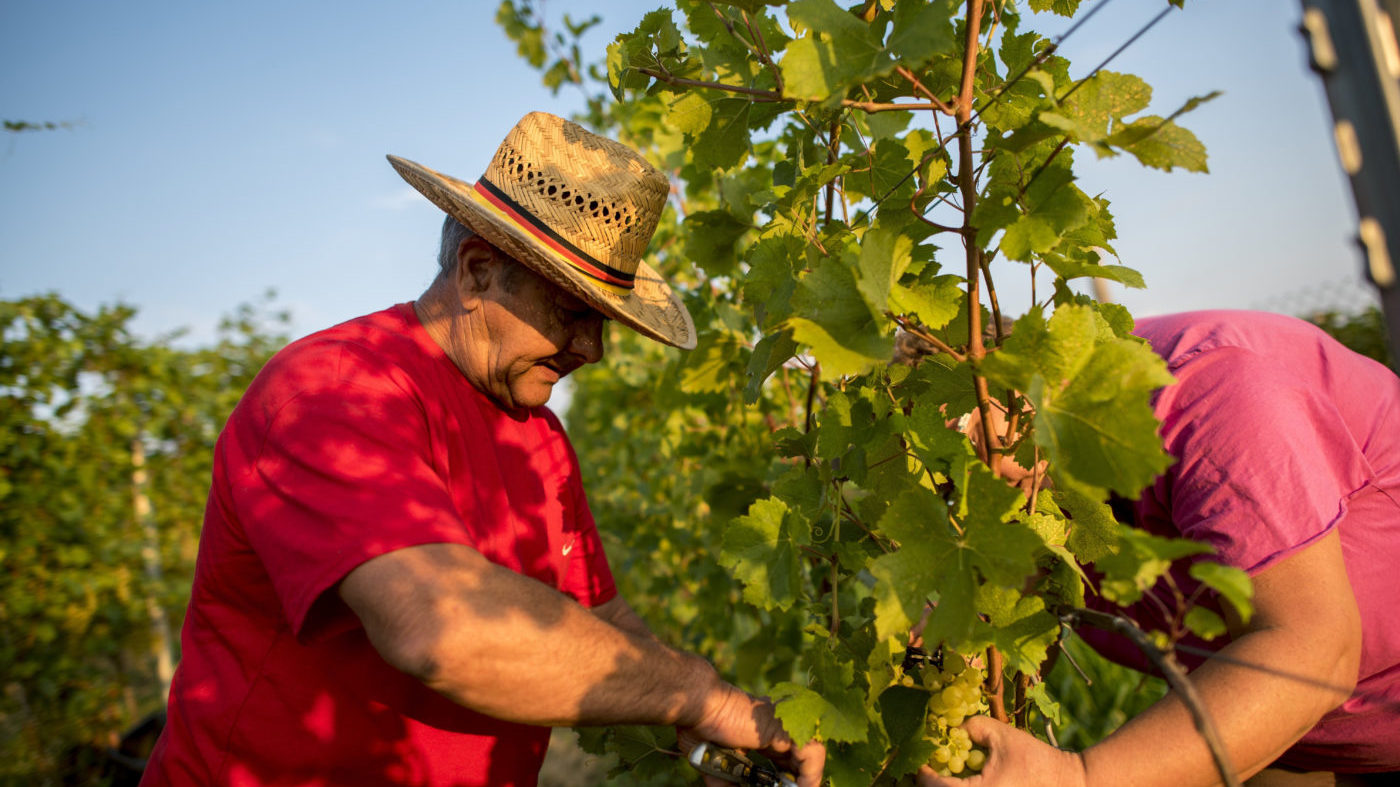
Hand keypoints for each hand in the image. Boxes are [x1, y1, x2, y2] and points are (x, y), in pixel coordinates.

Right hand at [680, 684, 825, 786]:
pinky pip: (811, 754)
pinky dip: (811, 776)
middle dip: (795, 780)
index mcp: (761, 730)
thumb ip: (727, 782)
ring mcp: (783, 723)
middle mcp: (776, 725)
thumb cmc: (698, 726)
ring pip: (810, 754)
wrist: (698, 706)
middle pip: (798, 758)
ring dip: (806, 779)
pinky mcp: (786, 728)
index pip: (785, 757)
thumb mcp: (715, 761)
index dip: (787, 777)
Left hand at [916, 716, 1085, 786]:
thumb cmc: (1035, 759)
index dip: (923, 769)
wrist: (1067, 782)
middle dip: (934, 779)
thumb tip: (950, 727)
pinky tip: (968, 776)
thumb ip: (971, 726)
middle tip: (931, 763)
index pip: (934, 786)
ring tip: (949, 770)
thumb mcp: (1001, 735)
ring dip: (948, 785)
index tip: (921, 755)